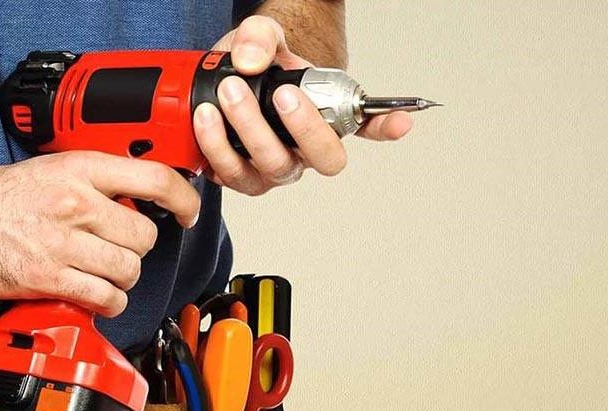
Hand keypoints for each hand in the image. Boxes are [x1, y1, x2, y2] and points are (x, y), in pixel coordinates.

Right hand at [0, 152, 200, 315]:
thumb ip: (98, 181)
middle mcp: (75, 203)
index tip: (188, 212)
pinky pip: (104, 298)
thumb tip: (142, 199)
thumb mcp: (53, 169)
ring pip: (128, 270)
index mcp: (80, 169)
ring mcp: (61, 242)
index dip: (184, 200)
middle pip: (145, 236)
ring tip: (102, 274)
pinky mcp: (47, 277)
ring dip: (122, 279)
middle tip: (118, 249)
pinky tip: (96, 297)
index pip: (155, 179)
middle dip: (137, 248)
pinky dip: (108, 304)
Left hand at [196, 16, 412, 195]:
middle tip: (280, 94)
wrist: (225, 81)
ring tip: (228, 93)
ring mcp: (272, 168)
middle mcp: (304, 150)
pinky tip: (205, 120)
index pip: (366, 126)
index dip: (386, 128)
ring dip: (248, 132)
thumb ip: (260, 37)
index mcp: (326, 119)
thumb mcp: (263, 37)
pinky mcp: (237, 175)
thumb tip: (251, 60)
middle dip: (302, 128)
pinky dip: (214, 148)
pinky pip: (230, 173)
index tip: (402, 120)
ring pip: (272, 167)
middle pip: (322, 158)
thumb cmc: (257, 66)